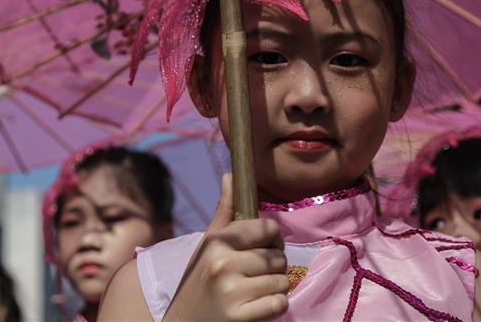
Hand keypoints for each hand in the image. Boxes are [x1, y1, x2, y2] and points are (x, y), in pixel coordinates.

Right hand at [164, 174, 288, 321]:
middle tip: (256, 276)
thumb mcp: (207, 244)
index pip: (268, 228)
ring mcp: (230, 291)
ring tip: (255, 292)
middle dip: (274, 267)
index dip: (273, 239)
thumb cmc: (198, 281)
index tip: (264, 248)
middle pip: (278, 257)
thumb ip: (224, 211)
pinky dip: (274, 308)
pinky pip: (279, 304)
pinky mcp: (238, 317)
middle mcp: (222, 263)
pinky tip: (257, 308)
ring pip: (281, 281)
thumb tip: (231, 174)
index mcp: (217, 241)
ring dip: (275, 289)